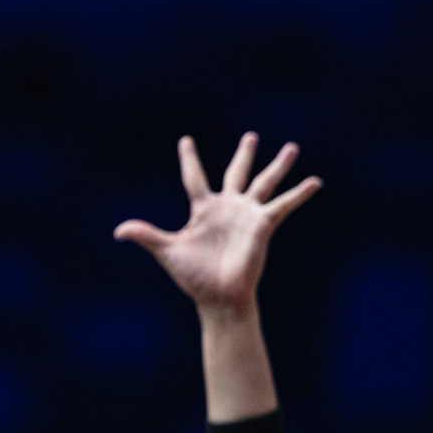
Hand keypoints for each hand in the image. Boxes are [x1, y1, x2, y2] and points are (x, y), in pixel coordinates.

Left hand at [114, 133, 321, 314]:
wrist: (218, 296)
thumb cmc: (193, 276)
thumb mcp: (167, 251)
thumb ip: (146, 235)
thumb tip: (117, 231)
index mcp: (202, 210)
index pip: (194, 177)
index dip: (189, 158)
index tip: (186, 140)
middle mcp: (227, 207)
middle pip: (236, 172)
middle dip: (244, 155)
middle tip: (252, 136)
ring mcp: (247, 214)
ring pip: (264, 183)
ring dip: (278, 166)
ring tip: (293, 147)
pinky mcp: (263, 225)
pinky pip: (283, 205)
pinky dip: (298, 194)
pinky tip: (315, 182)